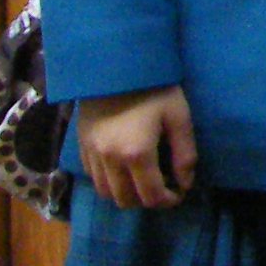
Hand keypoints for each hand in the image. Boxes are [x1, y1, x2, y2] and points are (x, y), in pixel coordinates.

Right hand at [77, 84, 198, 210]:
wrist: (116, 64)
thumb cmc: (154, 88)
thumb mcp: (178, 117)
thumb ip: (184, 153)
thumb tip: (185, 182)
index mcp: (136, 154)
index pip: (151, 196)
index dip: (169, 200)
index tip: (179, 192)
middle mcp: (110, 160)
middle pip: (125, 200)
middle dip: (146, 200)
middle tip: (161, 187)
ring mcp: (91, 153)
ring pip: (105, 192)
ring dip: (125, 193)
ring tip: (141, 180)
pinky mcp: (81, 145)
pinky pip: (92, 176)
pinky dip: (107, 181)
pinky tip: (121, 168)